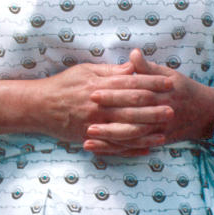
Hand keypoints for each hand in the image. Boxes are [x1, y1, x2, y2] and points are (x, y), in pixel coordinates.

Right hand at [38, 59, 173, 155]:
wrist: (38, 106)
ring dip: (148, 129)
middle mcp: (98, 105)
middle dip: (156, 107)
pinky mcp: (91, 137)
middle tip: (175, 106)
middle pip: (133, 107)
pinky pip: (116, 145)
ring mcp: (95, 123)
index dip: (151, 82)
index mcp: (98, 86)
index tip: (168, 82)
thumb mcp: (84, 71)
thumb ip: (109, 71)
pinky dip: (133, 147)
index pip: (130, 83)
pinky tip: (148, 147)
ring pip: (128, 128)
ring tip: (166, 129)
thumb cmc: (62, 85)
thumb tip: (132, 68)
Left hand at [85, 49, 213, 151]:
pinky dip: (119, 149)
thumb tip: (133, 53)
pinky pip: (137, 147)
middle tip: (86, 116)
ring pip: (133, 135)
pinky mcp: (159, 141)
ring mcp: (160, 129)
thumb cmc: (183, 89)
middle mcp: (160, 113)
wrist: (207, 113)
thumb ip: (147, 67)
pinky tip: (102, 149)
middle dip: (109, 117)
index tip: (93, 92)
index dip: (113, 93)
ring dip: (110, 137)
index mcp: (160, 93)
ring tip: (88, 135)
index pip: (133, 93)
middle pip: (132, 116)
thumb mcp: (168, 74)